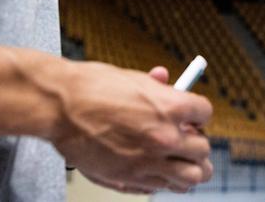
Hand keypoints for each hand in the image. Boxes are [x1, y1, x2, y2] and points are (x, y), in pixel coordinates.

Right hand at [56, 61, 212, 194]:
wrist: (59, 107)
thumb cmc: (91, 87)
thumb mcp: (132, 78)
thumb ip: (155, 88)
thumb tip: (167, 84)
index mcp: (170, 106)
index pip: (205, 113)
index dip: (198, 114)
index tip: (192, 116)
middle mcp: (165, 136)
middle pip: (202, 150)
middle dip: (197, 144)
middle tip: (188, 140)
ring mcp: (149, 161)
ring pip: (190, 177)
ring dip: (190, 169)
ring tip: (184, 163)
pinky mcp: (130, 179)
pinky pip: (162, 187)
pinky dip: (165, 181)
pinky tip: (159, 171)